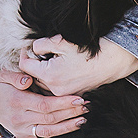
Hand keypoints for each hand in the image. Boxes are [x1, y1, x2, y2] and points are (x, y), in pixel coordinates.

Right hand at [0, 67, 88, 137]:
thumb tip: (28, 80)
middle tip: (87, 107)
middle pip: (50, 118)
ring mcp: (22, 130)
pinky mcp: (23, 137)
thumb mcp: (3, 76)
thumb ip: (16, 76)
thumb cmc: (1, 86)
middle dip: (70, 113)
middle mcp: (20, 119)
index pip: (44, 105)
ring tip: (83, 122)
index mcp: (17, 102)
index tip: (78, 99)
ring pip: (48, 132)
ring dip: (66, 128)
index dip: (62, 103)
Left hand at [16, 35, 137, 96]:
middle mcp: (55, 89)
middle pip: (33, 77)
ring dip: (43, 73)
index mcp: (50, 75)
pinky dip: (54, 79)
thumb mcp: (61, 42)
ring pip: (44, 84)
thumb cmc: (88, 51)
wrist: (113, 61)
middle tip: (41, 52)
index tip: (28, 47)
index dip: (24, 54)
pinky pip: (55, 88)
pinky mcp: (72, 95)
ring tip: (52, 60)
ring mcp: (64, 94)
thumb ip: (41, 45)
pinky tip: (62, 68)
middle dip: (34, 64)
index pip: (25, 66)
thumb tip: (32, 49)